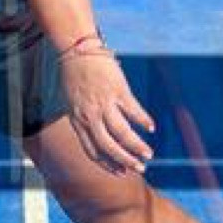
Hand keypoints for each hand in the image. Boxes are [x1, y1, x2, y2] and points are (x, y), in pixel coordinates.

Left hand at [59, 49, 153, 174]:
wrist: (77, 49)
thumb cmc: (74, 74)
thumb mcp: (72, 102)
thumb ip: (83, 118)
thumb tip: (96, 133)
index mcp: (78, 121)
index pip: (93, 150)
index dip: (108, 164)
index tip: (121, 172)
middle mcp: (90, 116)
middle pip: (108, 146)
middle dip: (125, 161)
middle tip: (140, 169)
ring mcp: (104, 103)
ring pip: (122, 133)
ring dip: (136, 146)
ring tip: (148, 154)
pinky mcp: (118, 90)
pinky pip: (133, 111)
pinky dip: (143, 120)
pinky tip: (151, 127)